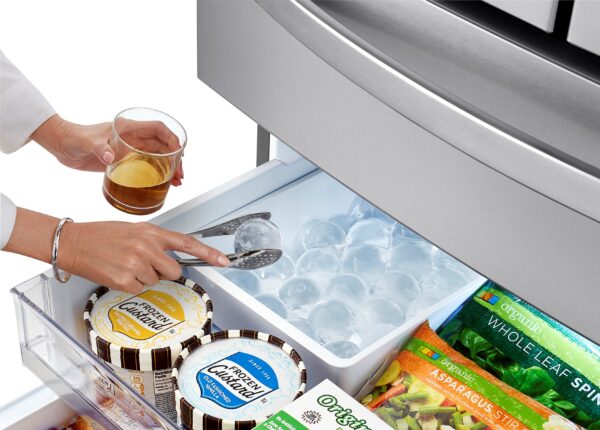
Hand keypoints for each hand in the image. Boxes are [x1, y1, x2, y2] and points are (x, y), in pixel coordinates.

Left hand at [31, 114, 182, 185]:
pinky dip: (157, 174)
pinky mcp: (125, 160)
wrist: (61, 144)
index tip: (179, 152)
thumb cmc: (73, 137)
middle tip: (179, 174)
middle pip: (162, 145)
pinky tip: (162, 183)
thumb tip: (111, 156)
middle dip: (175, 158)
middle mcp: (132, 137)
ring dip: (169, 168)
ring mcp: (130, 149)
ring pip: (158, 157)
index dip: (171, 139)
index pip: (157, 129)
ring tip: (177, 181)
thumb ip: (100, 148)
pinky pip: (147, 166)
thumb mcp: (87, 142)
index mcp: (128, 128)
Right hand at [58, 221, 228, 292]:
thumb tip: (172, 257)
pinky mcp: (124, 280)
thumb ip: (155, 242)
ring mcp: (136, 264)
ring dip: (143, 277)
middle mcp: (146, 247)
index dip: (208, 253)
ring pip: (155, 281)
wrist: (73, 242)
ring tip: (124, 264)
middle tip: (142, 263)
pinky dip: (130, 285)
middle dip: (162, 271)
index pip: (187, 242)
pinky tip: (117, 273)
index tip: (224, 261)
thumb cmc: (102, 235)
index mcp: (151, 232)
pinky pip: (139, 290)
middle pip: (174, 270)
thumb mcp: (134, 230)